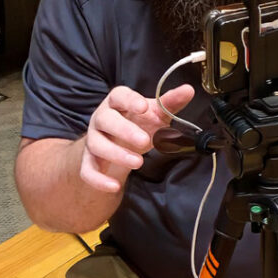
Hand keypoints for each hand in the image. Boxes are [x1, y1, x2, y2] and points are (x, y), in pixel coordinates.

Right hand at [80, 84, 194, 193]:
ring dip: (117, 155)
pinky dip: (99, 180)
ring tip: (138, 162)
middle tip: (145, 141)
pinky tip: (115, 186)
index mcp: (117, 103)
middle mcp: (101, 119)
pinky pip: (88, 171)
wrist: (116, 145)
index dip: (130, 100)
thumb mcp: (155, 114)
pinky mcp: (89, 162)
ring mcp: (93, 140)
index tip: (143, 107)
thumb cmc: (137, 124)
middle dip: (124, 130)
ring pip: (97, 145)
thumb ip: (170, 103)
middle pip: (105, 120)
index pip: (119, 95)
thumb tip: (188, 90)